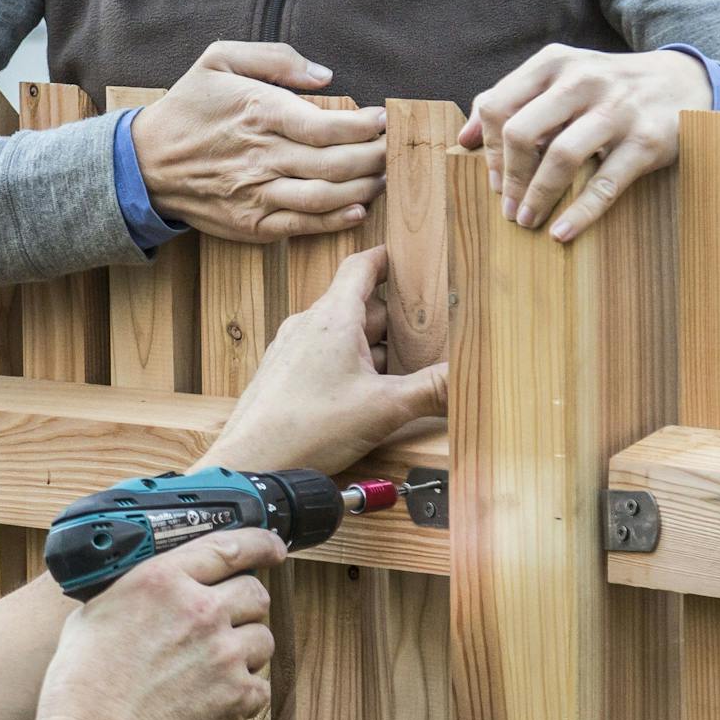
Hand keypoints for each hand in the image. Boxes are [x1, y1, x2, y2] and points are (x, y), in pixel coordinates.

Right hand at [35, 529, 283, 719]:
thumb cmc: (83, 687)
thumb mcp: (94, 614)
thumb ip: (134, 592)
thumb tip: (151, 590)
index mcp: (162, 581)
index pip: (229, 545)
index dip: (260, 544)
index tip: (272, 548)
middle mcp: (200, 611)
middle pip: (255, 593)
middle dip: (245, 607)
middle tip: (225, 625)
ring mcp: (223, 654)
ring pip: (262, 639)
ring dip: (245, 651)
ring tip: (212, 669)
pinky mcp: (237, 696)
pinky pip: (259, 686)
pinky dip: (243, 693)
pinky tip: (213, 699)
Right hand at [130, 41, 385, 241]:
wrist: (145, 163)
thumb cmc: (188, 107)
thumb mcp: (219, 59)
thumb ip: (276, 58)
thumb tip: (325, 77)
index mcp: (258, 112)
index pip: (327, 126)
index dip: (364, 127)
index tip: (382, 120)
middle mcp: (261, 156)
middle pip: (335, 163)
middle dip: (374, 158)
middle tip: (392, 150)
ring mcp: (256, 194)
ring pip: (325, 197)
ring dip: (362, 189)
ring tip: (380, 177)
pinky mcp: (251, 224)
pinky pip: (302, 226)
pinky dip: (335, 221)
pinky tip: (357, 209)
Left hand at [205, 246, 446, 476]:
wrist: (251, 463)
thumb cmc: (307, 429)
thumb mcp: (385, 408)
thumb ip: (432, 390)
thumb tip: (467, 376)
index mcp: (333, 317)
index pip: (361, 267)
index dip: (388, 258)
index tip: (409, 255)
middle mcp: (309, 325)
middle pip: (361, 306)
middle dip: (395, 319)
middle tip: (429, 329)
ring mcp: (293, 349)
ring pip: (344, 336)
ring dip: (374, 348)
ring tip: (405, 369)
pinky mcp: (285, 375)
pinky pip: (325, 357)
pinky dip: (351, 366)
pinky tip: (367, 394)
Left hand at [456, 45, 710, 242]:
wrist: (683, 81)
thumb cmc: (605, 88)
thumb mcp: (559, 78)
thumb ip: (509, 99)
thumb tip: (463, 139)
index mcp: (553, 63)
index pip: (498, 107)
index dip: (489, 150)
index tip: (493, 180)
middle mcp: (583, 80)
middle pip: (522, 132)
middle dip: (509, 178)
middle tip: (507, 207)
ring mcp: (617, 109)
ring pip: (560, 157)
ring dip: (537, 197)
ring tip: (527, 220)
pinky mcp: (645, 140)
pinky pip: (605, 183)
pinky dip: (579, 213)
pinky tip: (561, 232)